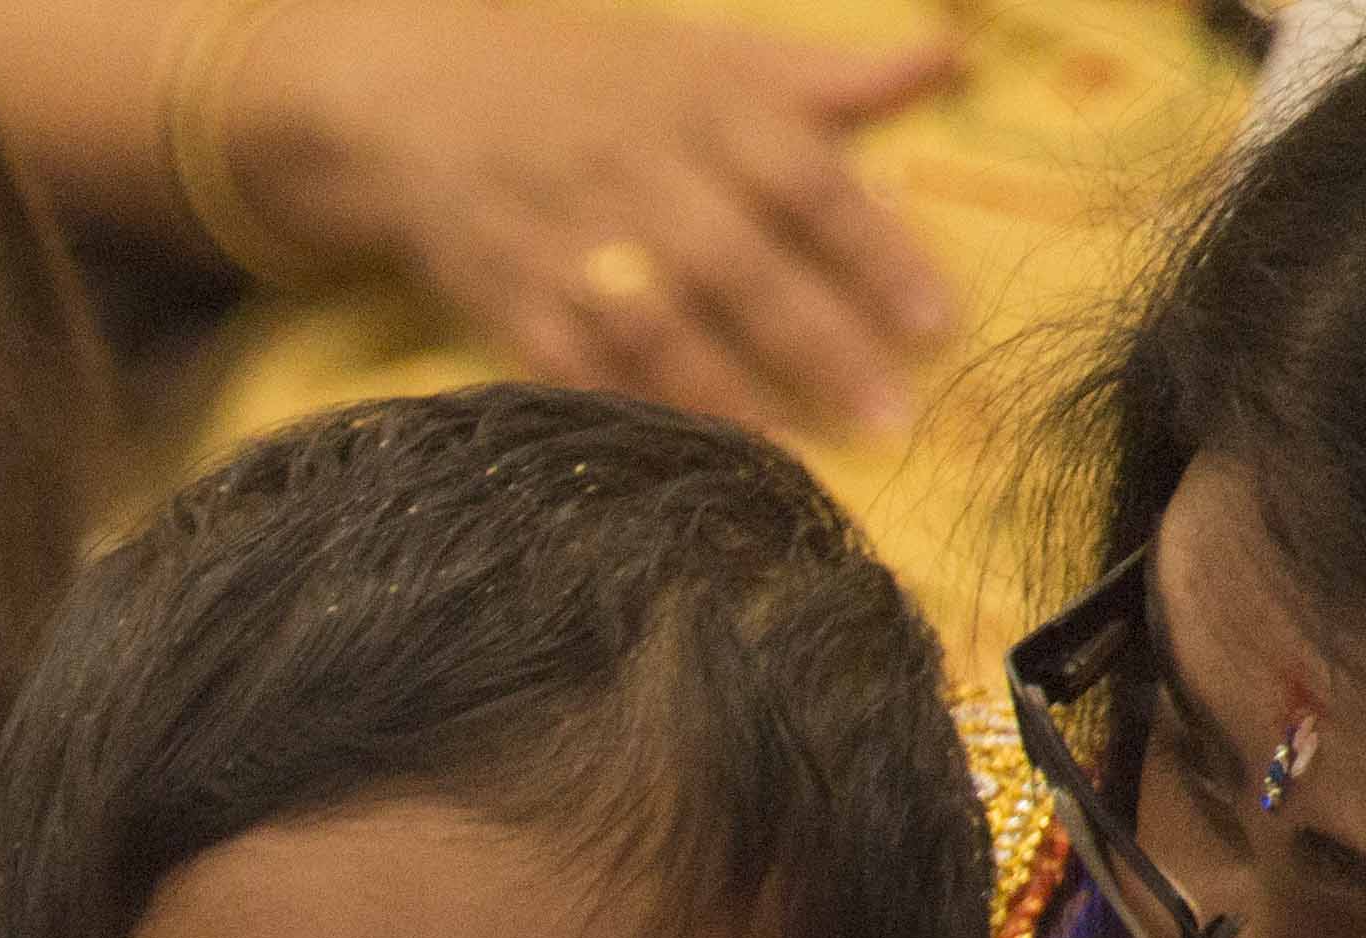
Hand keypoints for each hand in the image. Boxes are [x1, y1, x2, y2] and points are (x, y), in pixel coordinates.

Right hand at [232, 0, 962, 437]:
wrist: (421, 96)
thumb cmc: (587, 79)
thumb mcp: (705, 54)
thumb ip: (822, 78)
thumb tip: (944, 62)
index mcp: (702, 107)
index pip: (808, 181)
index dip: (875, 253)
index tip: (936, 325)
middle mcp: (638, 173)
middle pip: (740, 265)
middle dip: (818, 344)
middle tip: (892, 421)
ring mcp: (566, 241)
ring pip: (654, 326)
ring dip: (727, 394)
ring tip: (798, 455)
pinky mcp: (506, 297)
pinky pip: (572, 366)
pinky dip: (628, 409)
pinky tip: (682, 455)